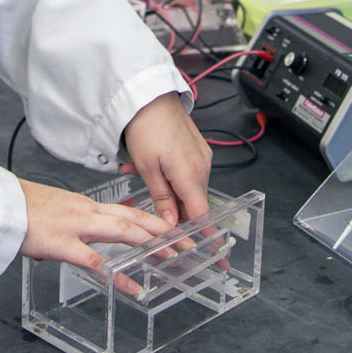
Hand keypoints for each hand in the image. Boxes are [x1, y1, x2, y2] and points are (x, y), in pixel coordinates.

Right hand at [17, 179, 173, 294]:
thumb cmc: (22, 209)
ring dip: (149, 244)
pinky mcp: (61, 243)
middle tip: (187, 241)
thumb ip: (76, 222)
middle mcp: (86, 212)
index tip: (174, 228)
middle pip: (132, 218)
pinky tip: (131, 286)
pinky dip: (116, 275)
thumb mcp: (57, 210)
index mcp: (85, 205)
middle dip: (162, 230)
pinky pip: (94, 261)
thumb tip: (87, 235)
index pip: (127, 210)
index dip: (153, 219)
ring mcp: (75, 226)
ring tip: (171, 256)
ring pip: (121, 232)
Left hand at [119, 92, 211, 224]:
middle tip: (148, 203)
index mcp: (191, 176)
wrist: (150, 96)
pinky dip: (169, 175)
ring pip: (187, 187)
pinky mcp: (196, 150)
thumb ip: (162, 199)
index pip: (203, 216)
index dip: (207, 237)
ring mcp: (201, 157)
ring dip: (166, 189)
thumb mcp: (147, 168)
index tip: (213, 255)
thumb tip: (171, 223)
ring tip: (138, 171)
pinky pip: (186, 172)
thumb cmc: (146, 127)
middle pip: (193, 204)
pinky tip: (148, 164)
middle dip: (171, 209)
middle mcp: (202, 167)